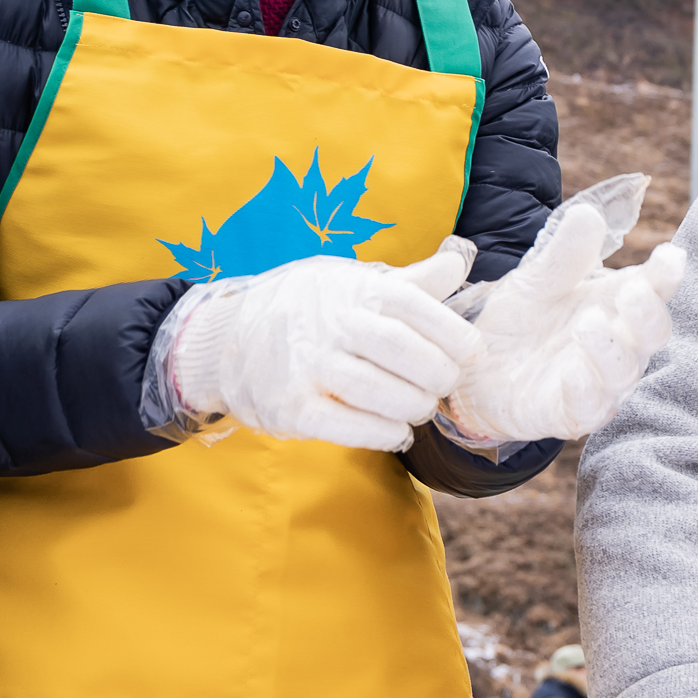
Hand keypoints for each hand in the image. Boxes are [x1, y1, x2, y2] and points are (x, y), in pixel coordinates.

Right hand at [166, 245, 478, 450]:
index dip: (453, 333)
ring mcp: (306, 366)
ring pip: (377, 391)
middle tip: (445, 385)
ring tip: (420, 408)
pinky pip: (345, 426)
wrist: (225, 338)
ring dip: (413, 406)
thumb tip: (459, 263)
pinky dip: (381, 433)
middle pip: (401, 350)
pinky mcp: (289, 407)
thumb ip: (409, 282)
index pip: (415, 306)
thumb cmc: (307, 308)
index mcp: (352, 289)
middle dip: (437, 374)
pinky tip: (398, 432)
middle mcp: (330, 323)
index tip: (473, 355)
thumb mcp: (352, 281)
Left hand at [442, 178, 685, 444]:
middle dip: (648, 314)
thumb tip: (588, 213)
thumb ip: (564, 255)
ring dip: (611, 349)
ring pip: (624, 373)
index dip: (668, 276)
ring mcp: (598, 383)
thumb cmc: (520, 322)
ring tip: (587, 323)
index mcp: (617, 307)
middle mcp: (618, 347)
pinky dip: (585, 390)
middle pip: (653, 336)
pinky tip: (571, 371)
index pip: (656, 291)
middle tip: (633, 290)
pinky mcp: (570, 414)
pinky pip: (588, 408)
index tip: (671, 255)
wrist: (474, 369)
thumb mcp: (536, 280)